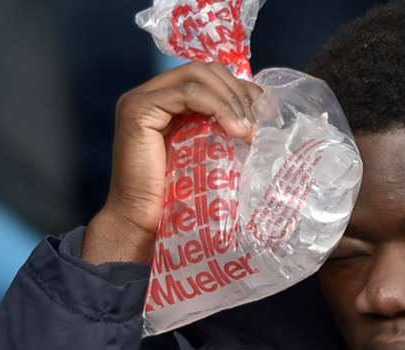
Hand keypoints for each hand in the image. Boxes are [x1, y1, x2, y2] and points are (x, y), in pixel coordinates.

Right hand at [82, 62, 261, 264]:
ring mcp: (142, 99)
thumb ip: (225, 130)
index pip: (211, 77)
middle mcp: (153, 94)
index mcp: (170, 101)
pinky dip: (217, 106)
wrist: (146, 225)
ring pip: (198, 76)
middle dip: (239, 92)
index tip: (267, 114)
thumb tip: (264, 118)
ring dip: (232, 100)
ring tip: (250, 130)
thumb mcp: (211, 154)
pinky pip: (187, 93)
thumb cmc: (180, 199)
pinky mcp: (138, 110)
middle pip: (207, 70)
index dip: (242, 89)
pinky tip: (235, 129)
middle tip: (259, 124)